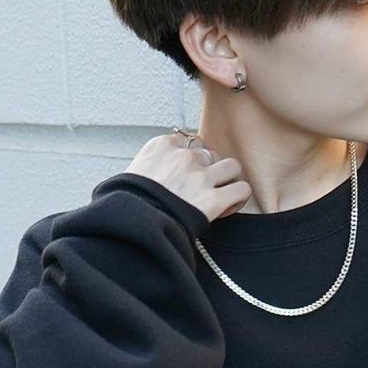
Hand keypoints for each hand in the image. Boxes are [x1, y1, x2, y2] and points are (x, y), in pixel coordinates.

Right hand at [125, 133, 251, 222]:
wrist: (132, 226)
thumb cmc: (126, 206)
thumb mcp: (130, 175)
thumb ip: (149, 165)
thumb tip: (154, 172)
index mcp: (161, 146)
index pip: (187, 141)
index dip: (190, 158)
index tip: (185, 174)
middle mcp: (184, 156)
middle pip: (209, 152)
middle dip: (208, 168)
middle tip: (201, 187)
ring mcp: (200, 177)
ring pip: (232, 166)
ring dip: (227, 179)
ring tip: (219, 193)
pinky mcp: (213, 200)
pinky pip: (241, 190)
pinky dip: (238, 198)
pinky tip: (227, 206)